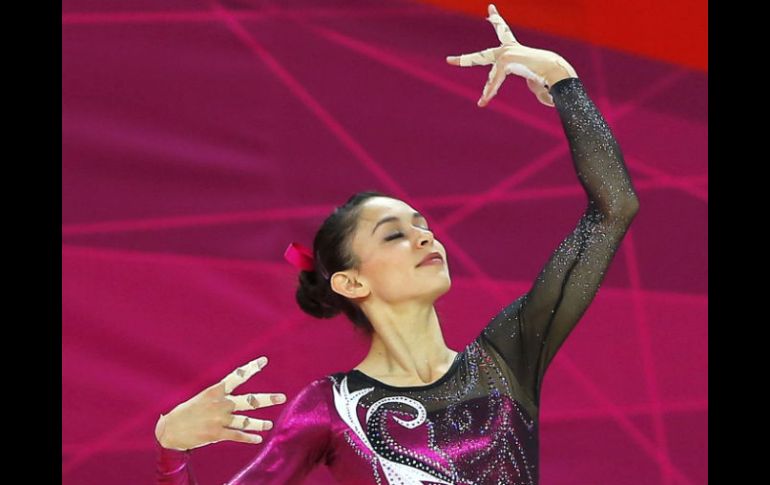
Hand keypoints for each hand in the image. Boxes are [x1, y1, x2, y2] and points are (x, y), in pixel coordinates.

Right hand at [155, 356, 287, 450]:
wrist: (170, 430)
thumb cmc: (187, 412)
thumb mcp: (204, 398)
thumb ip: (221, 396)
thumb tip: (237, 395)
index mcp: (215, 391)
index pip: (237, 376)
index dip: (251, 368)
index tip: (264, 360)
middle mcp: (220, 404)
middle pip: (249, 400)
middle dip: (268, 399)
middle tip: (282, 397)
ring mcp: (218, 420)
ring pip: (245, 421)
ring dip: (259, 423)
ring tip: (269, 424)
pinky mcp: (216, 434)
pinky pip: (237, 436)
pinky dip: (248, 438)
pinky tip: (258, 439)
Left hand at [445, 4, 576, 107]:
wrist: (557, 73)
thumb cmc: (549, 78)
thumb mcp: (533, 81)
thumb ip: (527, 82)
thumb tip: (539, 92)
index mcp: (515, 50)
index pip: (504, 31)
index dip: (497, 20)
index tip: (490, 9)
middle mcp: (508, 49)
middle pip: (482, 57)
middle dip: (465, 61)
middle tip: (448, 61)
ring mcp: (505, 54)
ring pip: (489, 76)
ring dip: (488, 90)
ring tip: (479, 98)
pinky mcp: (505, 60)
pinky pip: (495, 81)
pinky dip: (490, 93)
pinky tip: (483, 102)